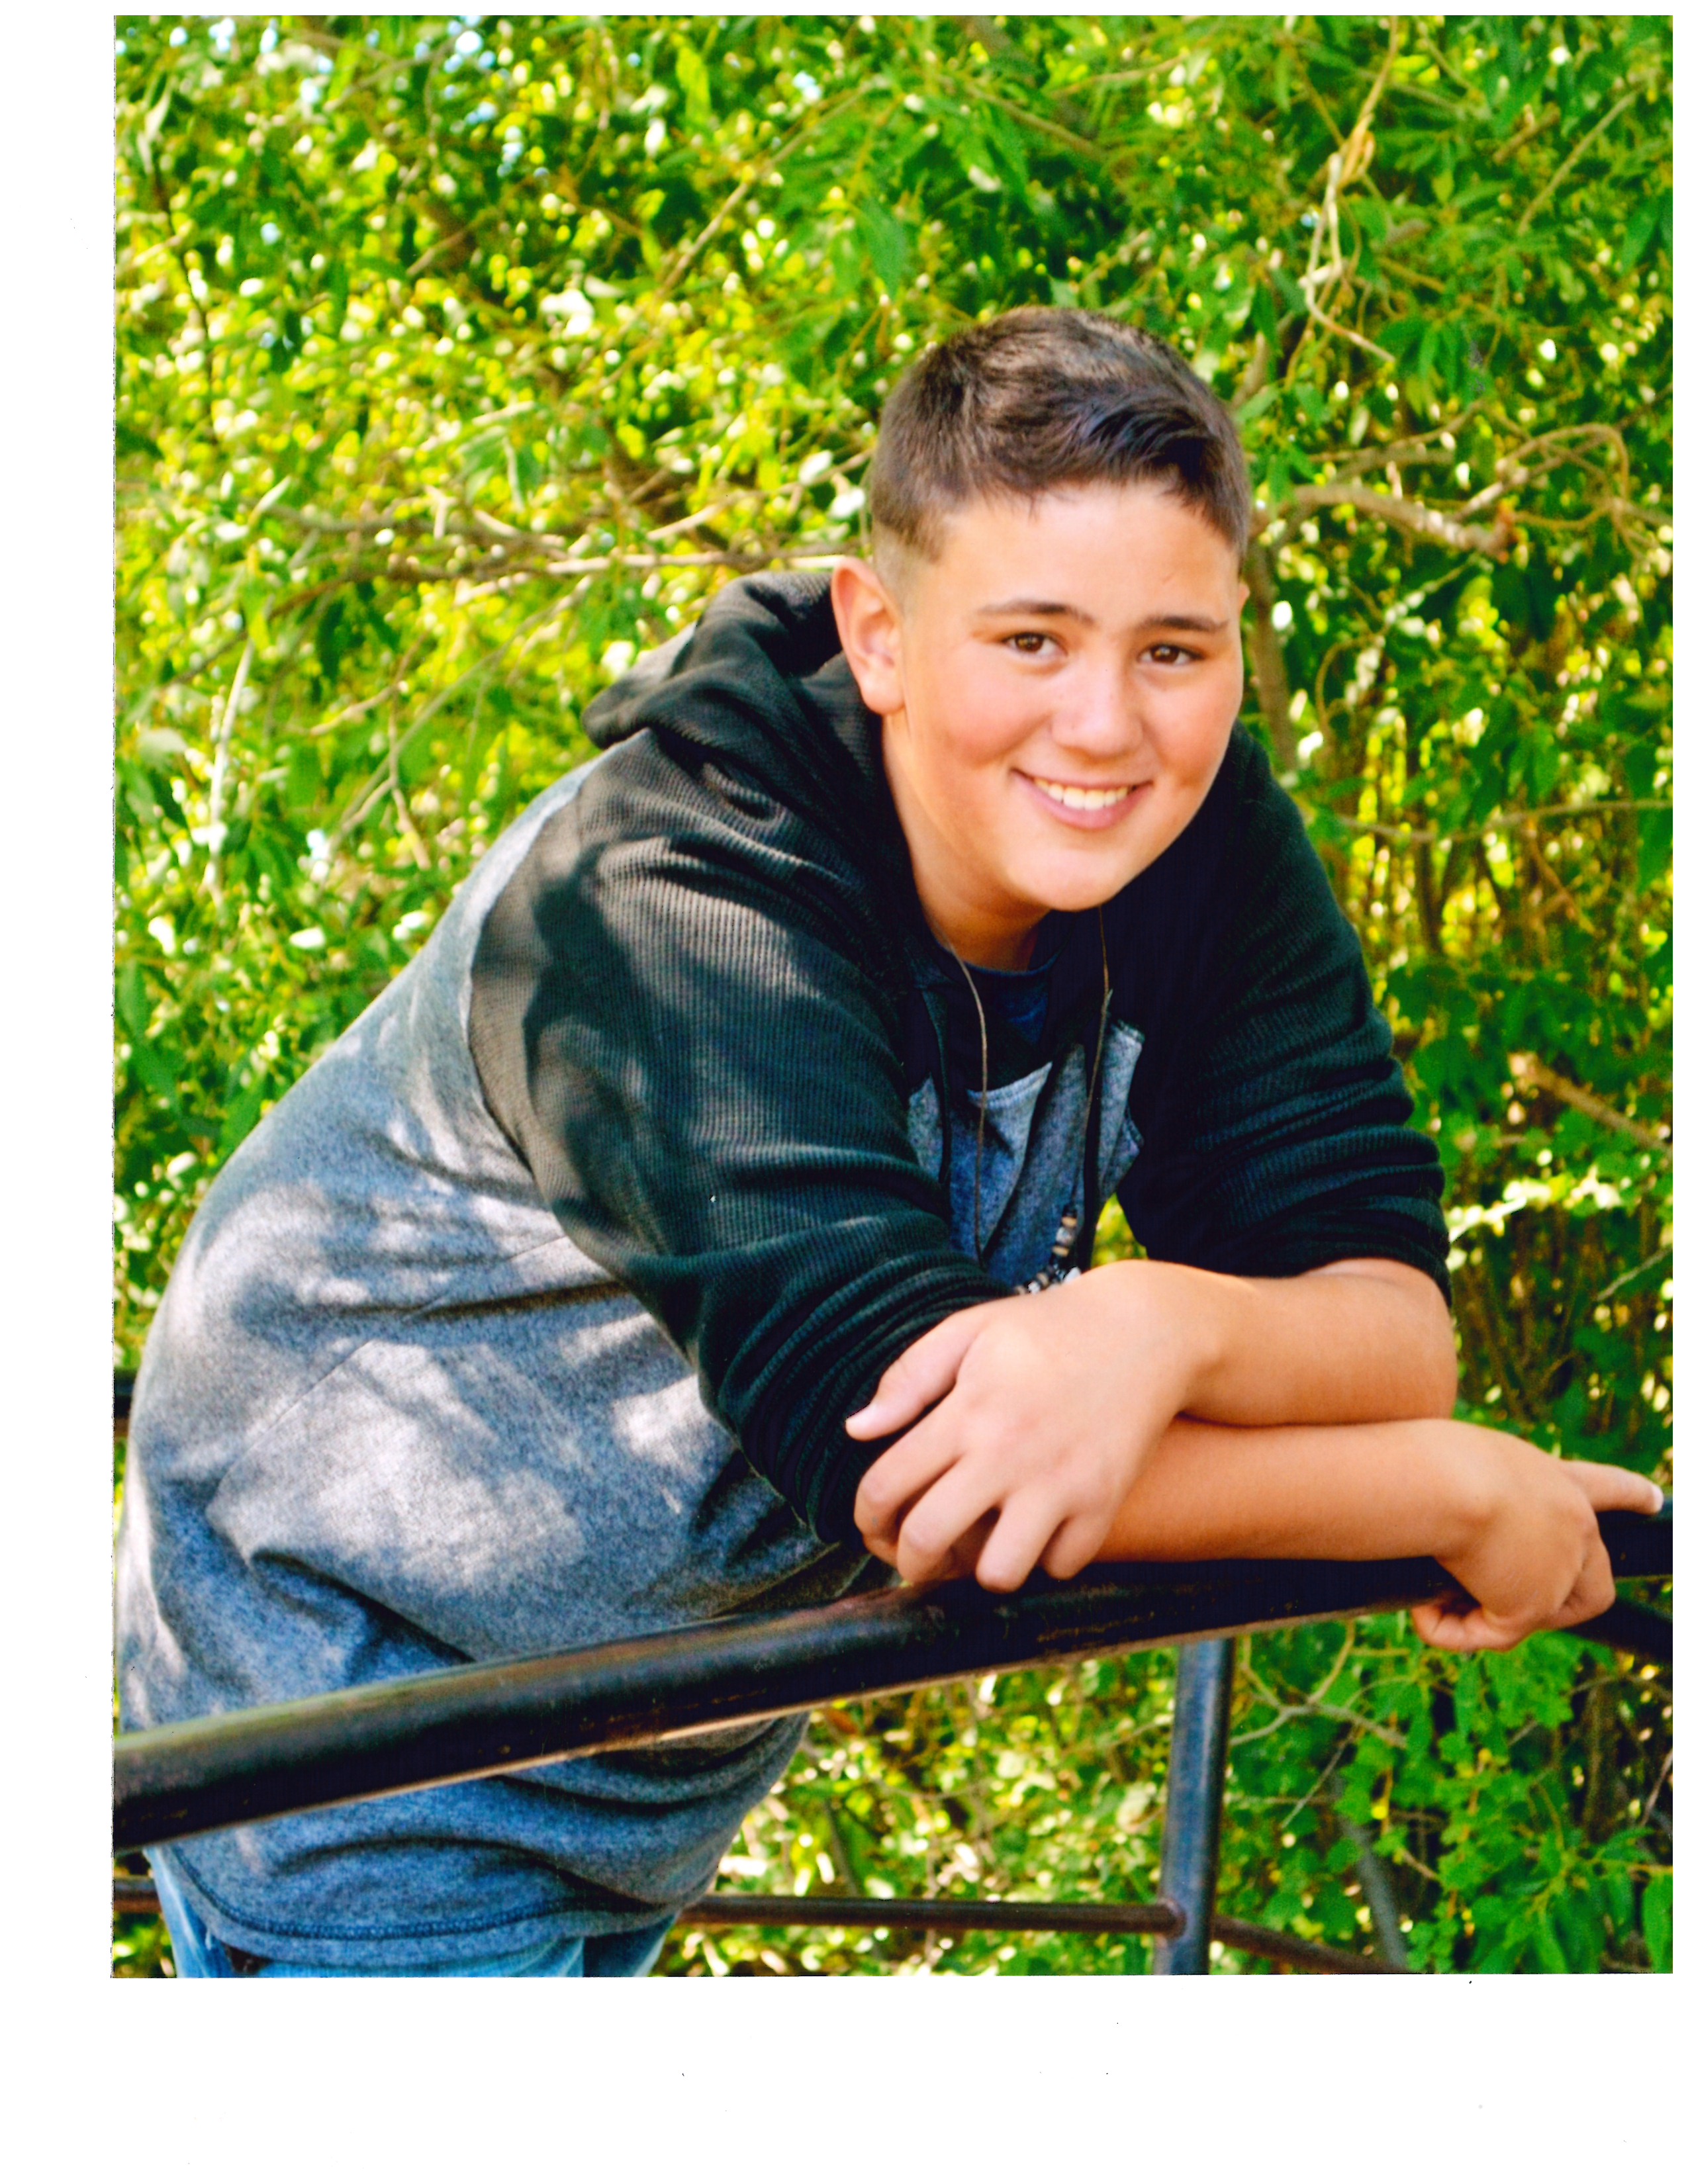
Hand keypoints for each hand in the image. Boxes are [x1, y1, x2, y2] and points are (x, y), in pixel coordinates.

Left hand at [847, 1264, 1209, 1590]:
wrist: (1145, 1330)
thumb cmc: (1046, 1329)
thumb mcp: (969, 1331)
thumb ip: (908, 1378)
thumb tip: (857, 1430)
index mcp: (967, 1411)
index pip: (886, 1486)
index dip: (865, 1518)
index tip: (873, 1525)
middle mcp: (1008, 1452)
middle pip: (929, 1539)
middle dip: (908, 1562)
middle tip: (914, 1557)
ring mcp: (1060, 1483)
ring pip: (999, 1572)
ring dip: (982, 1569)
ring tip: (982, 1546)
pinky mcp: (1105, 1502)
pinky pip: (1062, 1566)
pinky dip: (1046, 1558)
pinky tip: (1038, 1529)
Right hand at [1412, 1426, 1663, 1652]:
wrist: (1445, 1481)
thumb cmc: (1433, 1459)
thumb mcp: (1462, 1466)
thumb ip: (1473, 1497)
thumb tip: (1449, 1538)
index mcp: (1554, 1479)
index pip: (1604, 1486)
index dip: (1630, 1494)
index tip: (1655, 1498)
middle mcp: (1573, 1523)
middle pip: (1595, 1579)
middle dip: (1566, 1606)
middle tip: (1518, 1610)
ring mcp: (1560, 1568)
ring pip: (1536, 1616)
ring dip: (1487, 1616)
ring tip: (1434, 1599)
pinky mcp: (1534, 1605)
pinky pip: (1491, 1635)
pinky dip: (1452, 1631)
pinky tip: (1423, 1613)